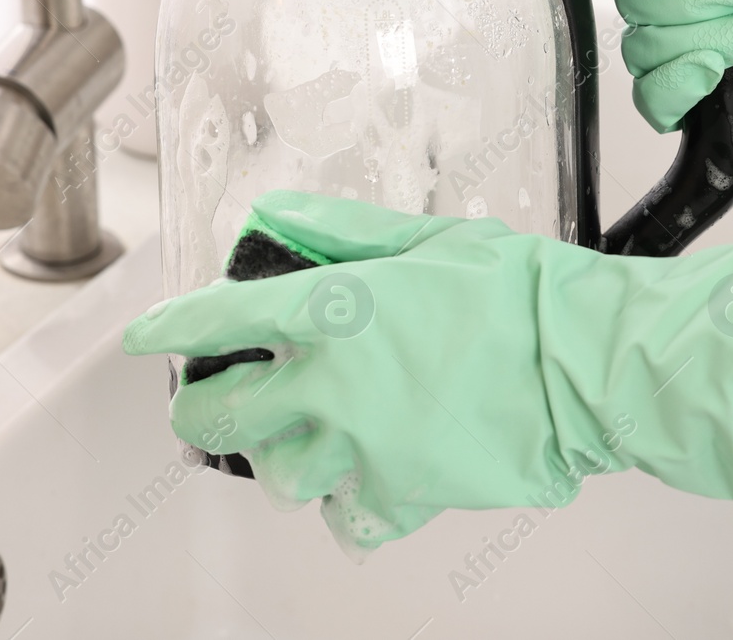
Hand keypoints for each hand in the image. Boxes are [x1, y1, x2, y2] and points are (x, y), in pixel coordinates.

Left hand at [123, 191, 732, 551]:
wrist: (586, 364)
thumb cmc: (522, 296)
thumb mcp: (426, 239)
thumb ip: (340, 231)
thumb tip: (281, 216)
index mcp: (335, 311)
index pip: (219, 320)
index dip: (170, 328)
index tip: (147, 337)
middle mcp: (334, 387)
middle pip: (222, 417)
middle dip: (201, 410)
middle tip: (206, 403)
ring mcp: (365, 449)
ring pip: (279, 475)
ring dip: (278, 455)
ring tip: (295, 437)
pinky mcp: (405, 495)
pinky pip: (349, 517)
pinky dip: (346, 503)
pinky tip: (358, 479)